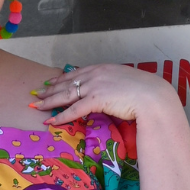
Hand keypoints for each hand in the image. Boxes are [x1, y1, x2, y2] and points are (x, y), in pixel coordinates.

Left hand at [31, 64, 180, 125]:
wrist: (153, 96)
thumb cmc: (145, 92)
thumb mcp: (125, 83)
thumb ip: (113, 85)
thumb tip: (109, 94)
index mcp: (103, 68)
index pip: (76, 73)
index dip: (61, 78)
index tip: (50, 81)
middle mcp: (96, 74)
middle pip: (67, 82)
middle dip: (50, 88)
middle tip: (36, 93)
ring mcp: (95, 86)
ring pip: (66, 94)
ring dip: (49, 101)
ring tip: (36, 106)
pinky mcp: (96, 99)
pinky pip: (73, 109)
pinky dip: (60, 116)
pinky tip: (50, 121)